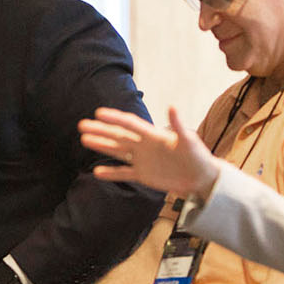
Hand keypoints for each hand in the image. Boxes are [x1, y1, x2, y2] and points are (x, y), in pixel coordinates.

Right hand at [79, 106, 220, 199]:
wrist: (202, 177)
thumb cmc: (197, 156)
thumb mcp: (189, 141)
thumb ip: (178, 125)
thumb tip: (172, 106)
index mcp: (153, 136)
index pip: (130, 124)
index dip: (114, 118)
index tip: (98, 113)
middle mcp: (144, 146)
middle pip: (118, 136)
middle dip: (101, 131)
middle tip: (82, 125)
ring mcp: (142, 160)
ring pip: (118, 152)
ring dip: (102, 146)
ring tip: (84, 139)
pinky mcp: (144, 175)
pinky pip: (124, 173)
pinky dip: (111, 173)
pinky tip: (96, 172)